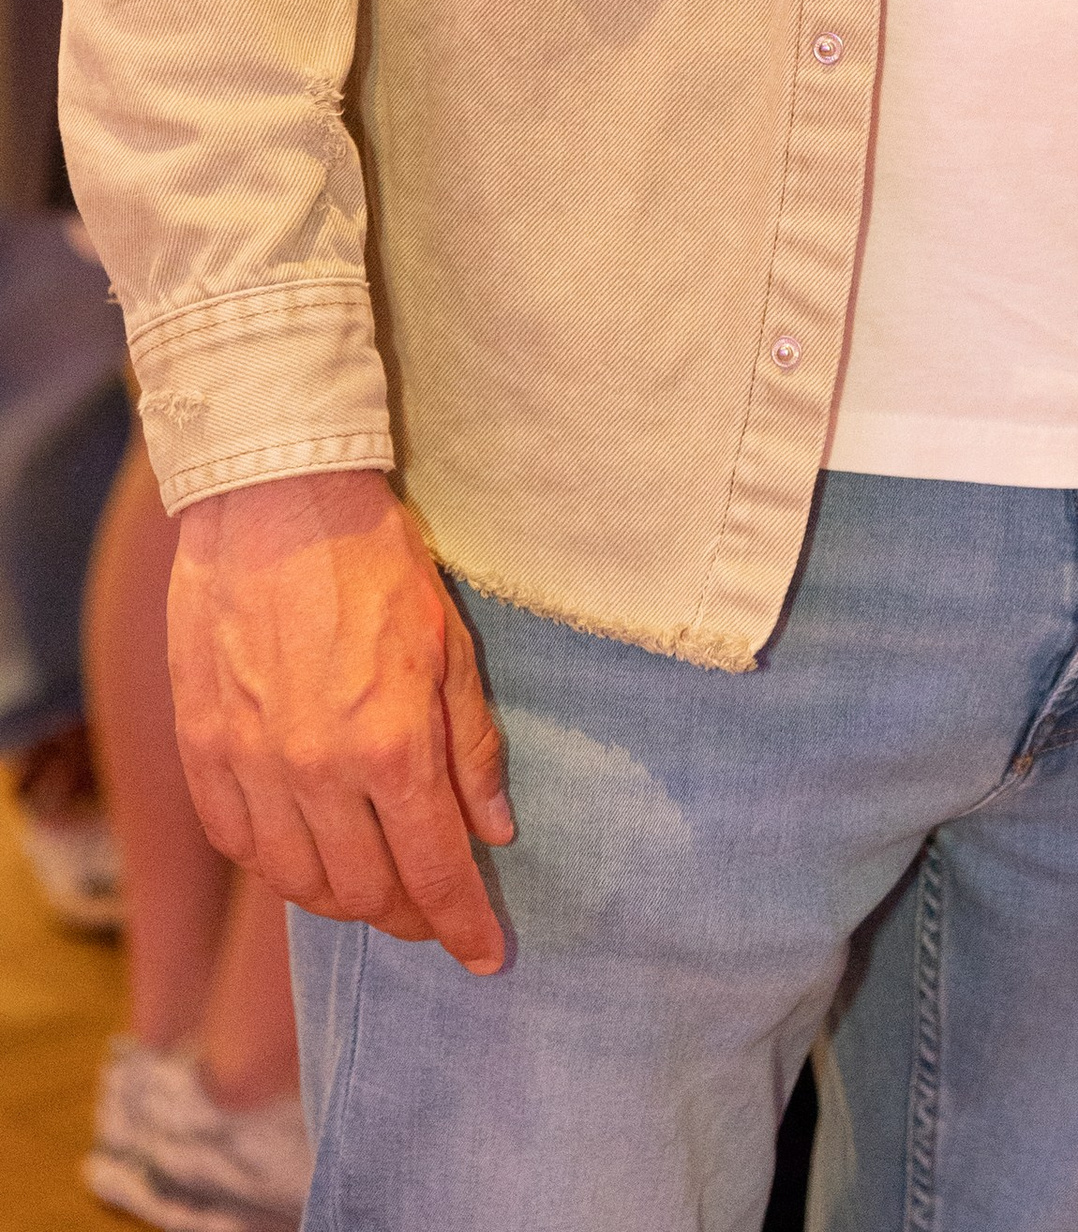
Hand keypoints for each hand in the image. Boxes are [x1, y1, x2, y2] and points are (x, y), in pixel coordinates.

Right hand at [168, 468, 512, 972]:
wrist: (276, 502)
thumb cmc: (376, 561)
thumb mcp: (451, 643)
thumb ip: (472, 745)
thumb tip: (494, 830)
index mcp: (392, 746)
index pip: (434, 872)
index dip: (464, 925)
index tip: (486, 957)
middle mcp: (318, 773)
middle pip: (366, 892)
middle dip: (410, 917)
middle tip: (434, 911)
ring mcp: (252, 768)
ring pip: (299, 884)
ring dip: (344, 901)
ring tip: (374, 887)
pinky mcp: (203, 752)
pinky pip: (240, 845)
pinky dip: (277, 866)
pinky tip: (303, 855)